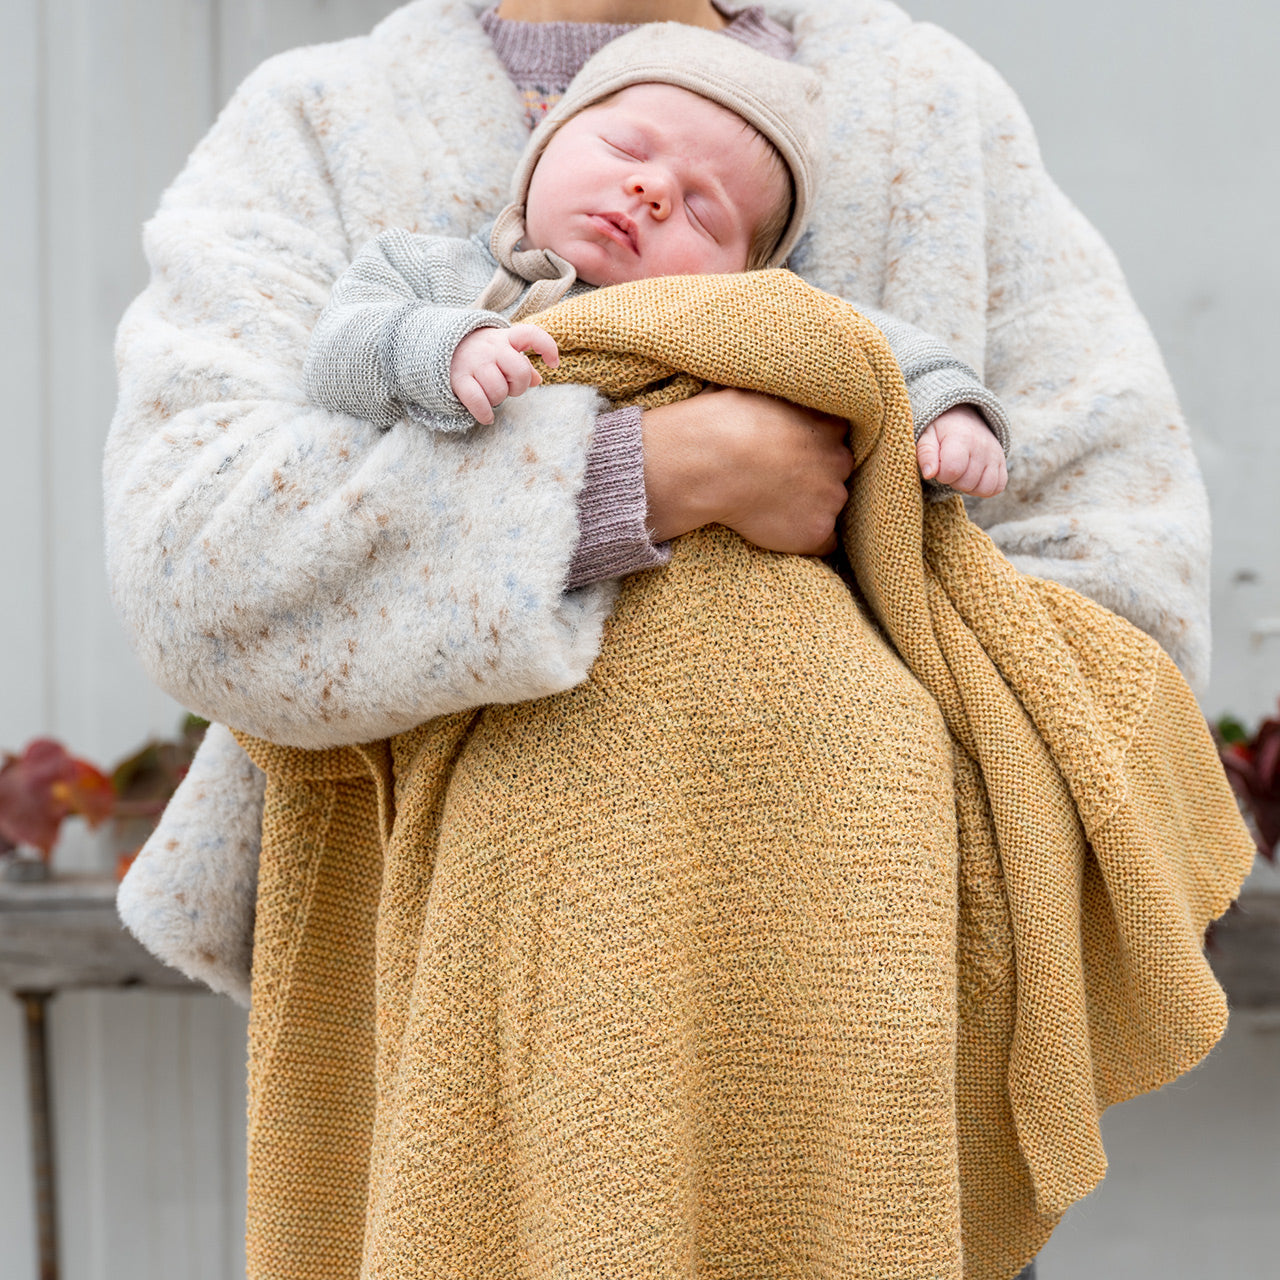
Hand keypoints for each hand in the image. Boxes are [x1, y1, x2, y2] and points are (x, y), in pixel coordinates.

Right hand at [450, 324, 559, 424]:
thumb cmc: (478, 353)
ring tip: (491, 396)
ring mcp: (474, 363)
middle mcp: (490, 348)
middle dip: (519, 386)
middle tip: (509, 387)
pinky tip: (487, 417)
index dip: (547, 347)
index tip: (553, 364)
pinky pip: (478, 401)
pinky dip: (485, 414)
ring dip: (498, 399)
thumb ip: (521, 363)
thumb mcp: (500, 351)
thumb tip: (539, 380)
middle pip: (519, 370)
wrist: (435, 347)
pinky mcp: (458, 379)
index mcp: (504, 338)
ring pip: (499, 389)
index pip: (532, 334)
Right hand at [642, 388, 853, 554]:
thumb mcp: (752, 388)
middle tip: (781, 480)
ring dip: (812, 506)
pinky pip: (826, 542)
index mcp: (827, 422)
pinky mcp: (817, 531)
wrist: (712, 463)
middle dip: (817, 475)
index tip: (793, 451)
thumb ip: (772, 392)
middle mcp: (838, 458)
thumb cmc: (722, 421)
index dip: (814, 444)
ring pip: (832, 505)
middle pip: (838, 470)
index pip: (836, 435)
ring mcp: (831, 497)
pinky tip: (784, 531)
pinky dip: (809, 538)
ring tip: (774, 506)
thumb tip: (762, 378)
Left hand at [915, 406, 1006, 497]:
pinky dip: (984, 488)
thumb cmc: (941, 431)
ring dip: (969, 487)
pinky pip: (997, 487)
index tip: (938, 466)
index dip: (940, 474)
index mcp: (961, 438)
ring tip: (961, 474)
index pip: (952, 470)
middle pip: (967, 483)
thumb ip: (925, 454)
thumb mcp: (927, 436)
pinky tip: (973, 478)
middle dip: (953, 481)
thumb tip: (929, 474)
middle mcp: (982, 446)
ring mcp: (995, 455)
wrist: (964, 419)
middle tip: (949, 468)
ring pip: (984, 488)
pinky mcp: (1003, 463)